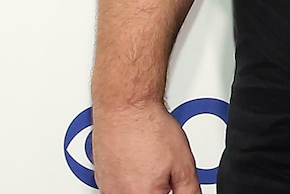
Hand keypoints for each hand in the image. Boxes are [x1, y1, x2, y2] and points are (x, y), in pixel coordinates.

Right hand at [87, 103, 201, 193]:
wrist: (126, 105)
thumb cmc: (150, 127)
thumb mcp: (184, 164)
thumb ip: (189, 190)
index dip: (170, 190)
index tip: (172, 184)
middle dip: (158, 189)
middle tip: (162, 170)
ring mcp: (108, 187)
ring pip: (130, 193)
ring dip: (141, 185)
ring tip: (150, 162)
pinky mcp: (100, 177)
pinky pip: (116, 187)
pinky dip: (127, 178)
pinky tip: (136, 161)